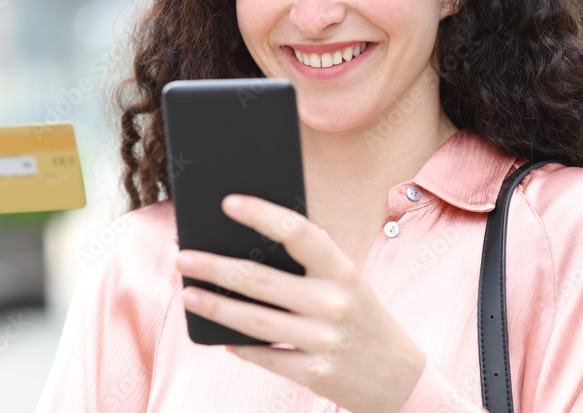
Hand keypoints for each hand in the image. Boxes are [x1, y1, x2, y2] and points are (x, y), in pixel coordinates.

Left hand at [174, 194, 425, 412]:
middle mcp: (335, 303)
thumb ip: (307, 266)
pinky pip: (264, 357)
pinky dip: (239, 346)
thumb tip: (241, 249)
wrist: (401, 379)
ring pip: (254, 321)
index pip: (299, 232)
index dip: (262, 214)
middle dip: (214, 267)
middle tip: (182, 256)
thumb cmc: (359, 317)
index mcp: (343, 270)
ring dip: (215, 307)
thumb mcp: (346, 283)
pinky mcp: (316, 374)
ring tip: (188, 295)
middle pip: (260, 280)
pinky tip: (219, 337)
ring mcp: (325, 341)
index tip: (227, 202)